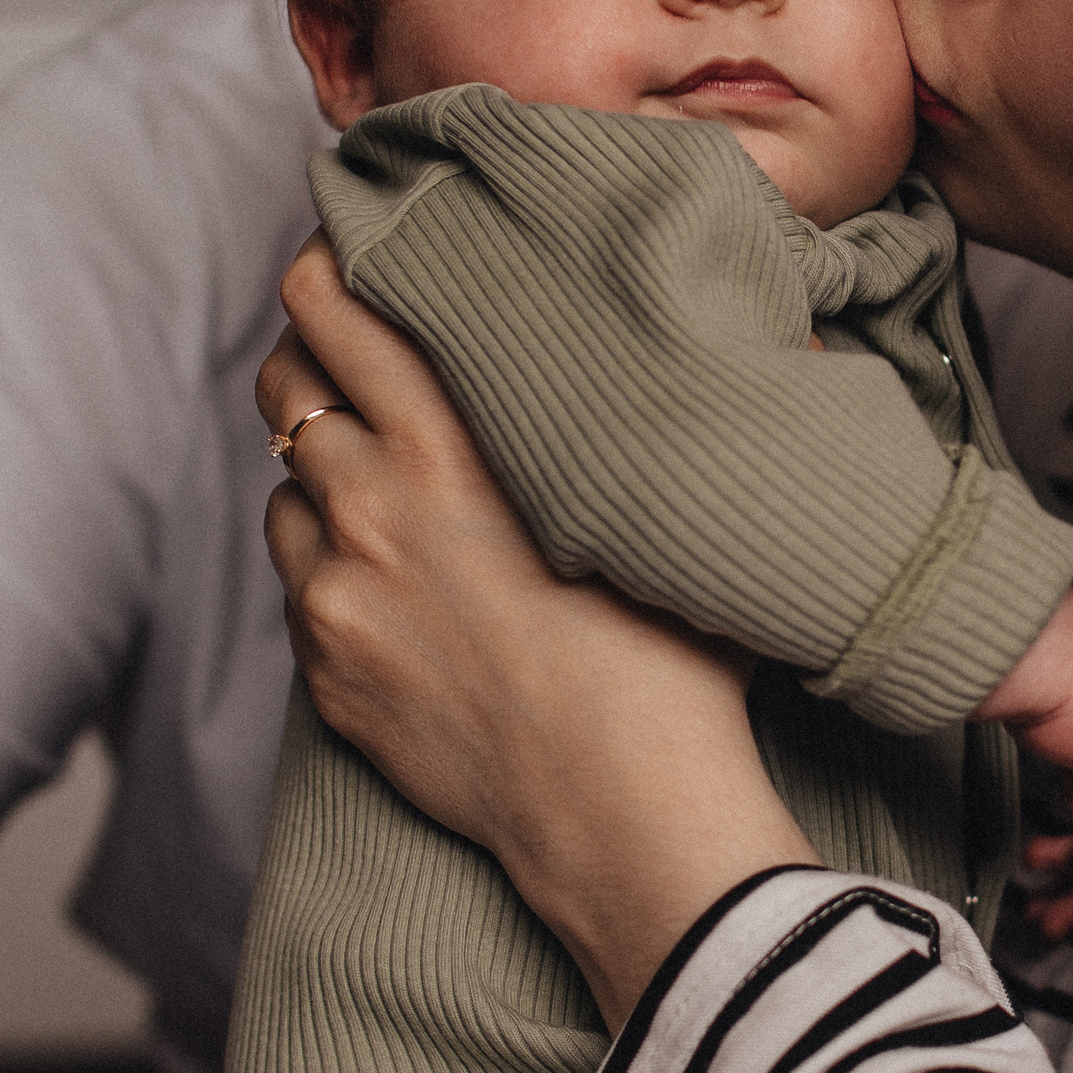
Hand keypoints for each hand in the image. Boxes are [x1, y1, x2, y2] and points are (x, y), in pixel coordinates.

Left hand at [258, 242, 815, 1026]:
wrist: (622, 817)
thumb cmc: (672, 665)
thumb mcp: (666, 510)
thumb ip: (657, 413)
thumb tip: (789, 327)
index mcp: (454, 445)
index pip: (341, 306)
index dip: (331, 268)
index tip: (346, 256)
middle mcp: (375, 505)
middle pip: (287, 381)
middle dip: (311, 358)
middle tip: (348, 356)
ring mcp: (338, 594)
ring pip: (283, 485)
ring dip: (318, 470)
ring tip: (377, 481)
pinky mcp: (329, 673)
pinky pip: (297, 587)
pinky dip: (327, 567)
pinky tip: (388, 583)